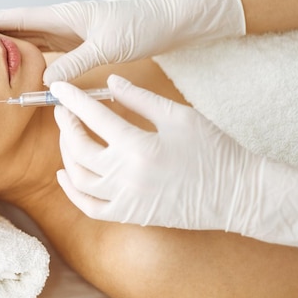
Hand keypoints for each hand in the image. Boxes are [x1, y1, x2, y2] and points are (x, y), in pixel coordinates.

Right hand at [0, 0, 244, 84]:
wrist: (168, 22)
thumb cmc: (142, 27)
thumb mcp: (108, 45)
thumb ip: (76, 62)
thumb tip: (46, 81)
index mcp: (64, 15)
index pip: (16, 17)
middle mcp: (61, 21)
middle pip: (16, 25)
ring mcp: (68, 32)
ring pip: (28, 38)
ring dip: (5, 44)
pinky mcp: (78, 43)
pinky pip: (44, 50)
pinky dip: (27, 56)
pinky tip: (19, 64)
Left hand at [52, 76, 297, 247]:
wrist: (237, 193)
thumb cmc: (213, 149)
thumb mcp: (179, 116)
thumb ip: (140, 98)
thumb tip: (109, 82)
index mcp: (139, 146)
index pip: (93, 118)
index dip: (73, 100)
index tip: (59, 89)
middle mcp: (127, 176)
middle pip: (79, 148)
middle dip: (66, 125)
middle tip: (64, 111)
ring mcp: (126, 199)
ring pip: (79, 178)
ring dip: (66, 154)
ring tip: (68, 136)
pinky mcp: (130, 214)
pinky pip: (90, 207)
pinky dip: (72, 191)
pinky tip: (66, 174)